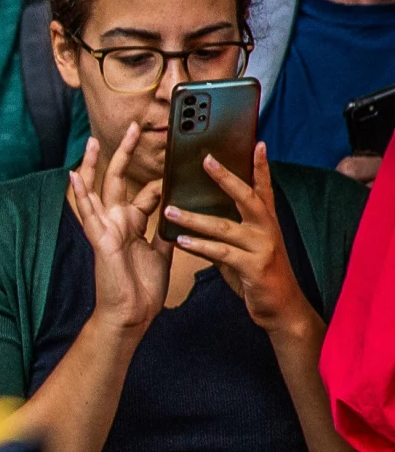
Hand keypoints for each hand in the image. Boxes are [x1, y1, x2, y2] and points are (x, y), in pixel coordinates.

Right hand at [63, 125, 171, 333]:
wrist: (132, 313)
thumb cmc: (143, 288)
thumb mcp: (162, 252)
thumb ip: (166, 230)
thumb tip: (179, 212)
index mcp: (133, 223)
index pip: (146, 191)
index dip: (160, 176)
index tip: (176, 157)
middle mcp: (116, 221)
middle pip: (118, 180)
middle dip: (124, 153)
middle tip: (133, 127)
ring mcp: (106, 228)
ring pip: (98, 189)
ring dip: (96, 165)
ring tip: (94, 142)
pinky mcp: (101, 239)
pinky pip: (88, 213)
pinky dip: (81, 194)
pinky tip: (75, 176)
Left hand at [163, 142, 313, 340]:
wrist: (281, 308)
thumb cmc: (259, 275)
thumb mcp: (245, 247)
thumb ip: (227, 231)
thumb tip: (200, 214)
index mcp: (265, 222)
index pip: (262, 188)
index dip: (260, 166)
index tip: (257, 143)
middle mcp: (267, 230)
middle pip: (247, 197)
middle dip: (226, 178)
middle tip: (206, 160)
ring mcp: (262, 247)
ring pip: (225, 226)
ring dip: (195, 218)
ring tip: (169, 209)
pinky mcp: (253, 267)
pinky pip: (222, 253)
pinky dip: (199, 246)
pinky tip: (180, 241)